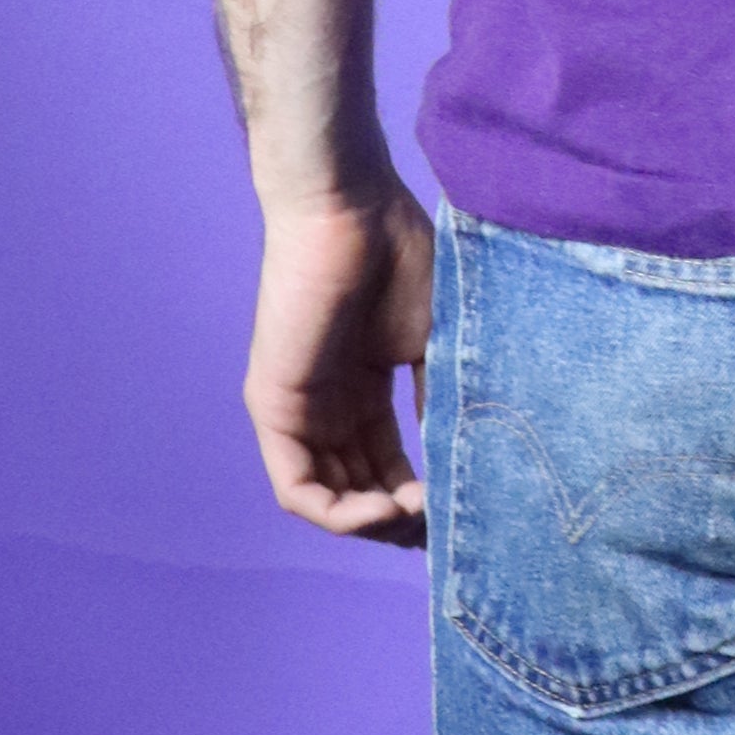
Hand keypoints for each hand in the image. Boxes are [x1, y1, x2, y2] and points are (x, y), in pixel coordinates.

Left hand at [244, 183, 436, 546]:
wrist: (352, 207)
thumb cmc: (397, 254)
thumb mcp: (433, 339)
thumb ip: (437, 400)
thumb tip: (461, 466)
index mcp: (365, 388)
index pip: (388, 467)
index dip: (421, 498)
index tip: (460, 512)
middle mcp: (329, 406)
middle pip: (360, 491)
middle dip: (401, 521)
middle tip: (442, 528)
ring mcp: (298, 409)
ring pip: (330, 499)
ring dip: (375, 524)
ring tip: (418, 519)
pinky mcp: (274, 407)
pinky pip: (298, 488)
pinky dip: (341, 515)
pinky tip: (386, 510)